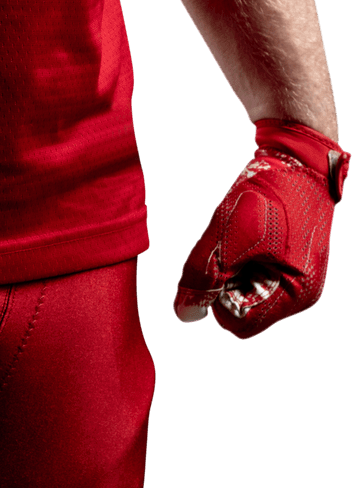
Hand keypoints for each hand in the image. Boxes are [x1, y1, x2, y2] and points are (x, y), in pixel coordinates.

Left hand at [173, 120, 349, 339]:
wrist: (296, 164)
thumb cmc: (265, 196)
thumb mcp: (224, 235)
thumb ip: (201, 276)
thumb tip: (184, 315)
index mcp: (295, 294)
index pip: (238, 323)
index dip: (216, 297)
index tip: (219, 263)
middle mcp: (301, 296)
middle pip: (240, 314)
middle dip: (224, 284)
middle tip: (230, 247)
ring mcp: (297, 284)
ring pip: (243, 296)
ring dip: (231, 273)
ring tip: (241, 240)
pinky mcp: (289, 271)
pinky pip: (251, 281)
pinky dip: (240, 264)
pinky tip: (246, 240)